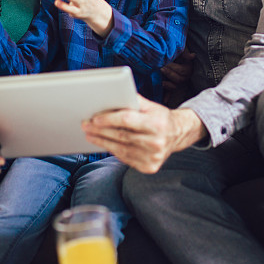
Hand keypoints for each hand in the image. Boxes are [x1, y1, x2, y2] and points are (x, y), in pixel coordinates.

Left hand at [81, 96, 206, 173]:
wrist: (177, 135)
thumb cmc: (160, 118)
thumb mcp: (151, 106)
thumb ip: (134, 101)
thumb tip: (113, 95)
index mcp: (157, 124)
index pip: (127, 120)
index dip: (109, 119)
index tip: (95, 118)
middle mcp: (156, 142)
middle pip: (121, 136)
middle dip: (100, 130)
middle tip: (86, 125)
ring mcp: (153, 157)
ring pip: (120, 149)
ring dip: (102, 142)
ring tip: (90, 135)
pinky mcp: (149, 167)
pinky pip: (125, 158)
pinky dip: (112, 150)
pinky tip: (103, 143)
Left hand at [161, 48, 195, 106]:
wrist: (168, 51)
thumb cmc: (175, 49)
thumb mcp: (181, 48)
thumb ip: (185, 51)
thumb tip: (192, 56)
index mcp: (188, 68)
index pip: (183, 71)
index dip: (174, 67)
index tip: (166, 62)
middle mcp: (185, 76)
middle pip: (179, 79)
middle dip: (169, 74)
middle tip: (160, 68)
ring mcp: (178, 82)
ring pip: (175, 86)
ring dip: (168, 84)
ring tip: (161, 80)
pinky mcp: (171, 85)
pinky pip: (170, 93)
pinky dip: (167, 96)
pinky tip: (164, 100)